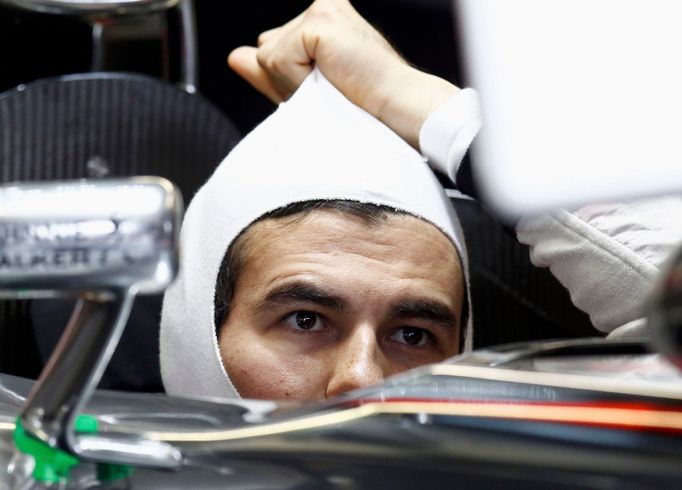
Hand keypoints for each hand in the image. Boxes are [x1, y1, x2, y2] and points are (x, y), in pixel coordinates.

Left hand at [228, 0, 459, 148]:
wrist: (397, 111)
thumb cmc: (365, 106)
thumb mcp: (308, 90)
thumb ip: (272, 72)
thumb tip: (234, 56)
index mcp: (324, 20)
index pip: (276, 49)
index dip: (288, 81)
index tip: (326, 90)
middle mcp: (323, 7)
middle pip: (268, 50)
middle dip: (288, 80)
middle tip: (331, 90)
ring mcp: (322, 9)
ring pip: (270, 56)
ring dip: (295, 83)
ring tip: (335, 87)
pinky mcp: (321, 20)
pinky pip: (279, 59)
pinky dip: (298, 80)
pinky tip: (333, 79)